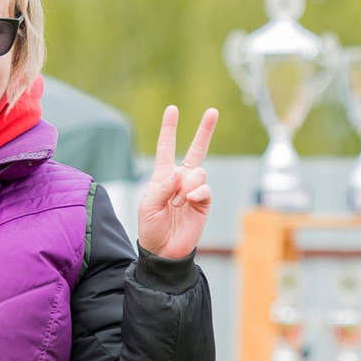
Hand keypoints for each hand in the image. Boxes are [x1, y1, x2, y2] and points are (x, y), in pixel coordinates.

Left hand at [135, 105, 217, 260]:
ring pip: (198, 172)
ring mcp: (193, 191)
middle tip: (212, 111)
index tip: (172, 109)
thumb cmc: (151, 228)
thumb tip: (179, 173)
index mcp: (162, 177)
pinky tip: (189, 202)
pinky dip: (196, 193)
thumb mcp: (148, 205)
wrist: (164, 251)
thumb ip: (162, 187)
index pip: (166, 148)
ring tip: (176, 204)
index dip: (169, 129)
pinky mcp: (203, 203)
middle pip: (195, 151)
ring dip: (185, 186)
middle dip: (204, 131)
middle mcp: (180, 180)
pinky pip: (204, 189)